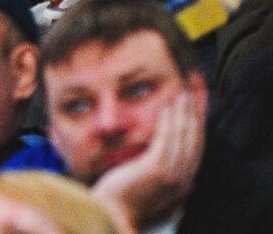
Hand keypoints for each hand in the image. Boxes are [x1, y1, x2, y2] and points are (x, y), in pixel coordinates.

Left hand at [91, 91, 203, 229]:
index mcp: (182, 184)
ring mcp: (170, 175)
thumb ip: (159, 171)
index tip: (195, 108)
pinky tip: (167, 108)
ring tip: (181, 95)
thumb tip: (160, 154)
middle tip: (191, 94)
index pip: (196, 150)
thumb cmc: (123, 199)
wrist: (110, 214)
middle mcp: (182, 180)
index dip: (197, 128)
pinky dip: (169, 123)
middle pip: (194, 142)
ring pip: (183, 138)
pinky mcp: (156, 169)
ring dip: (183, 114)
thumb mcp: (148, 185)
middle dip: (194, 116)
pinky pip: (167, 140)